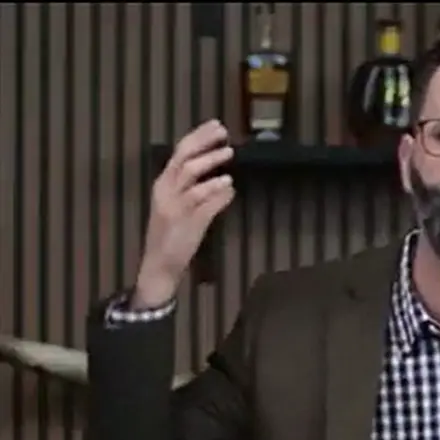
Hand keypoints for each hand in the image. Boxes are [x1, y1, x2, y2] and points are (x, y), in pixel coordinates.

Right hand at [133, 119, 234, 306]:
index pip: (179, 152)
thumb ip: (199, 190)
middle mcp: (165, 190)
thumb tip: (225, 178)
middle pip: (183, 158)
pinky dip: (217, 192)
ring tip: (229, 154)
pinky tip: (229, 187)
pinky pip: (202, 202)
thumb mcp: (183, 206)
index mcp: (163, 184)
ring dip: (210, 162)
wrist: (160, 264)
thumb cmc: (174, 233)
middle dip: (203, 143)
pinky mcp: (185, 222)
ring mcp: (174, 206)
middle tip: (224, 134)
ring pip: (189, 175)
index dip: (198, 137)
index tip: (216, 126)